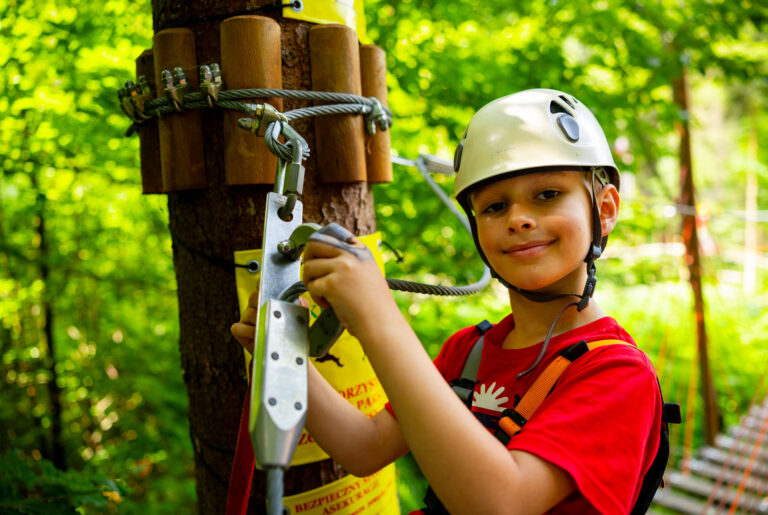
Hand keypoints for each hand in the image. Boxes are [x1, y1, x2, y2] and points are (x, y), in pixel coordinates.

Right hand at [231, 290, 308, 352]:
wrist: (285, 353)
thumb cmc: (290, 332)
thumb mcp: (299, 314)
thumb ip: (298, 302)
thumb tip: (298, 295)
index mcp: (268, 298)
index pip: (262, 285)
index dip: (263, 285)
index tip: (269, 289)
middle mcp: (256, 306)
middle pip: (254, 297)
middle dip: (265, 305)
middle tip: (274, 316)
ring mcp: (247, 317)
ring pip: (249, 313)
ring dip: (260, 322)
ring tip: (270, 330)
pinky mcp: (240, 331)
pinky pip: (239, 328)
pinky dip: (248, 332)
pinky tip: (258, 336)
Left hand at [302, 223, 397, 339]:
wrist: (382, 324)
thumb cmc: (374, 305)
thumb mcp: (367, 273)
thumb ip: (349, 262)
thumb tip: (320, 259)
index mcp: (360, 250)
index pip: (330, 232)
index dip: (317, 245)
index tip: (314, 256)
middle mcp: (351, 254)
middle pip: (314, 243)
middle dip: (307, 259)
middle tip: (312, 276)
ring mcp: (343, 267)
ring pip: (309, 266)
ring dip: (311, 282)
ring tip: (323, 295)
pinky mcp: (334, 283)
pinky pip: (312, 286)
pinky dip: (317, 298)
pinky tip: (329, 305)